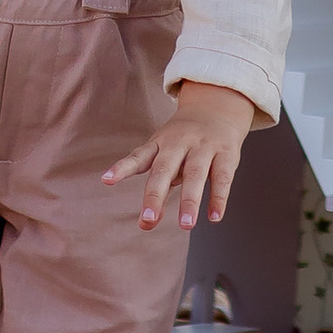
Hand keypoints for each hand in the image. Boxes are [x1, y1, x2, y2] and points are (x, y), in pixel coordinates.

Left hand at [104, 83, 255, 232]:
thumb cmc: (185, 139)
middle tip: (148, 219)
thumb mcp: (167, 153)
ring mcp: (203, 146)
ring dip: (190, 200)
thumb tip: (147, 222)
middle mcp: (179, 143)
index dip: (122, 168)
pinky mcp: (226, 153)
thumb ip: (159, 186)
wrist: (217, 107)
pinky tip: (214, 216)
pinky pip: (222, 177)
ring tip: (185, 225)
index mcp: (159, 143)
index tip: (106, 180)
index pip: (138, 156)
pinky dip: (218, 198)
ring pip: (195, 173)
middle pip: (164, 168)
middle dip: (155, 194)